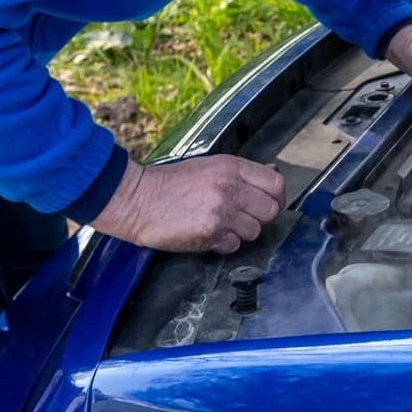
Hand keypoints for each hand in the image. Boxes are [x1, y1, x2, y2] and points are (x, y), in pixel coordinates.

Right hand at [91, 156, 284, 253]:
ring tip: (219, 224)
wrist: (136, 199)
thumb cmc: (169, 183)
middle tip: (242, 217)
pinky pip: (233, 245)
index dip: (276, 197)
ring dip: (240, 232)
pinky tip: (208, 233)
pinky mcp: (210, 233)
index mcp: (232, 168)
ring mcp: (222, 212)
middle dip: (259, 217)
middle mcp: (231, 188)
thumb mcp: (208, 166)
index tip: (268, 203)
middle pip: (271, 210)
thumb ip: (240, 173)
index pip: (276, 184)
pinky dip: (223, 244)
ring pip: (254, 231)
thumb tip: (271, 171)